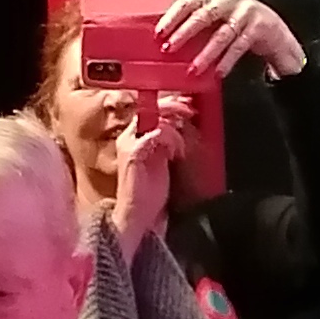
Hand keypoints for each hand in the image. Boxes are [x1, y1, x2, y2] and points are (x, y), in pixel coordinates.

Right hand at [110, 91, 195, 258]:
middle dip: (174, 107)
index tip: (188, 105)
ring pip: (155, 118)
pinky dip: (170, 139)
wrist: (137, 215)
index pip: (151, 108)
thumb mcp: (164, 159)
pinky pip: (155, 134)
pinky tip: (175, 153)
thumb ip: (169, 139)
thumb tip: (183, 122)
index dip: (170, 103)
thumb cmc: (151, 190)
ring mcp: (129, 143)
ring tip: (180, 147)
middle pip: (152, 107)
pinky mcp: (133, 153)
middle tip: (190, 111)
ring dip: (174, 129)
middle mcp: (129, 135)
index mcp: (135, 135)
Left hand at [155, 0, 305, 82]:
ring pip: (222, 34)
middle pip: (203, 15)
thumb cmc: (240, 24)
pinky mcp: (260, 25)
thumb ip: (196, 23)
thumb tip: (168, 40)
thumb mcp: (217, 18)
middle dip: (184, 34)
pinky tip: (218, 72)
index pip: (187, 1)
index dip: (171, 18)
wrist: (274, 30)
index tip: (159, 33)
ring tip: (193, 68)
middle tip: (170, 48)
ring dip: (206, 54)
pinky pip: (240, 46)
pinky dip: (227, 60)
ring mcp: (246, 11)